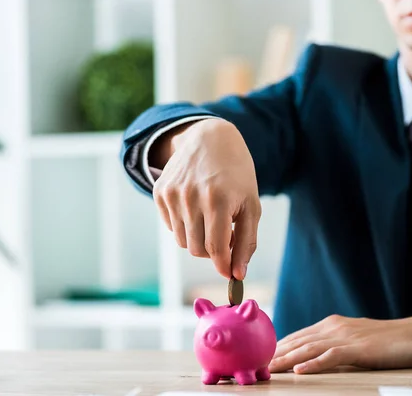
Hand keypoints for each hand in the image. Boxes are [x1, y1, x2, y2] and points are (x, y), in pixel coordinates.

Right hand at [152, 118, 260, 279]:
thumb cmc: (237, 174)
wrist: (210, 138)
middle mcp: (191, 197)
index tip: (229, 274)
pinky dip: (185, 225)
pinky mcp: (159, 191)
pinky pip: (171, 226)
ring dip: (198, 238)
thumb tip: (238, 274)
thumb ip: (247, 241)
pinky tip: (195, 206)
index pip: (216, 248)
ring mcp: (172, 194)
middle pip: (197, 249)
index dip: (223, 265)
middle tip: (225, 234)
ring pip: (182, 240)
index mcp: (218, 200)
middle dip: (213, 250)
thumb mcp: (251, 204)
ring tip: (211, 217)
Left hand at [268, 312, 411, 373]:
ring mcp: (346, 337)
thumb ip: (334, 344)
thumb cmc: (388, 340)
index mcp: (331, 325)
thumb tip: (312, 357)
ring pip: (308, 349)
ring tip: (267, 370)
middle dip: (274, 354)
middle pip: (297, 341)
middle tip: (254, 365)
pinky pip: (331, 357)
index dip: (276, 347)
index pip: (297, 336)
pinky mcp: (359, 349)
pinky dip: (313, 364)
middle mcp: (334, 327)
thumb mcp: (355, 339)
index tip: (258, 357)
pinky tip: (299, 372)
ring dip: (286, 360)